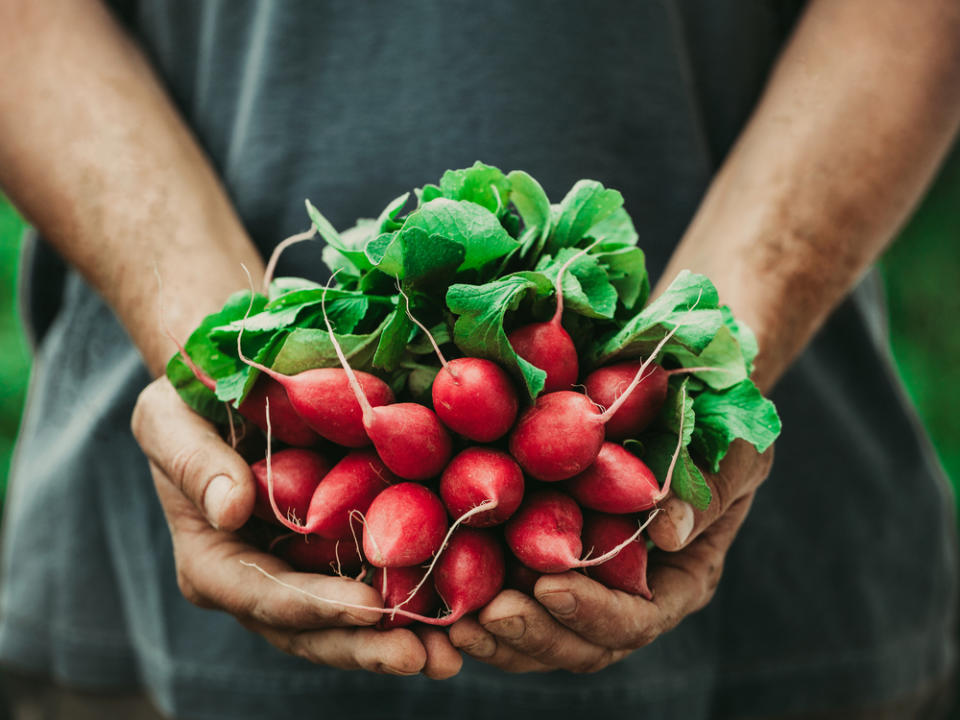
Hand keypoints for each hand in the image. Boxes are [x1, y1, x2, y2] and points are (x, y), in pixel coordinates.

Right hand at [131, 378, 461, 678]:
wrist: (229, 387)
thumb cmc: (188, 401)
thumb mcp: (170, 419)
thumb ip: (193, 463)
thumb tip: (230, 509)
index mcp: (213, 560)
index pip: (262, 595)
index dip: (315, 607)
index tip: (368, 608)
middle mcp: (258, 581)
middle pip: (310, 630)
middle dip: (365, 646)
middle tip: (423, 657)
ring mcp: (301, 573)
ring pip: (347, 623)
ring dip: (398, 640)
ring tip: (451, 655)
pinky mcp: (338, 554)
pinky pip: (374, 584)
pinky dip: (413, 601)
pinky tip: (458, 610)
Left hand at [448, 441, 772, 672]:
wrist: (684, 400)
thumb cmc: (723, 423)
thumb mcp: (734, 449)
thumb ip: (709, 489)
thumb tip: (672, 534)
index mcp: (678, 579)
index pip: (635, 619)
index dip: (593, 613)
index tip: (551, 587)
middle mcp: (628, 593)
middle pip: (580, 643)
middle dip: (534, 634)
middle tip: (488, 616)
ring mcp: (585, 581)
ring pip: (540, 632)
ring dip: (498, 633)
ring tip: (455, 620)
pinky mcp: (542, 555)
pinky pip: (511, 591)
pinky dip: (478, 595)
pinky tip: (442, 586)